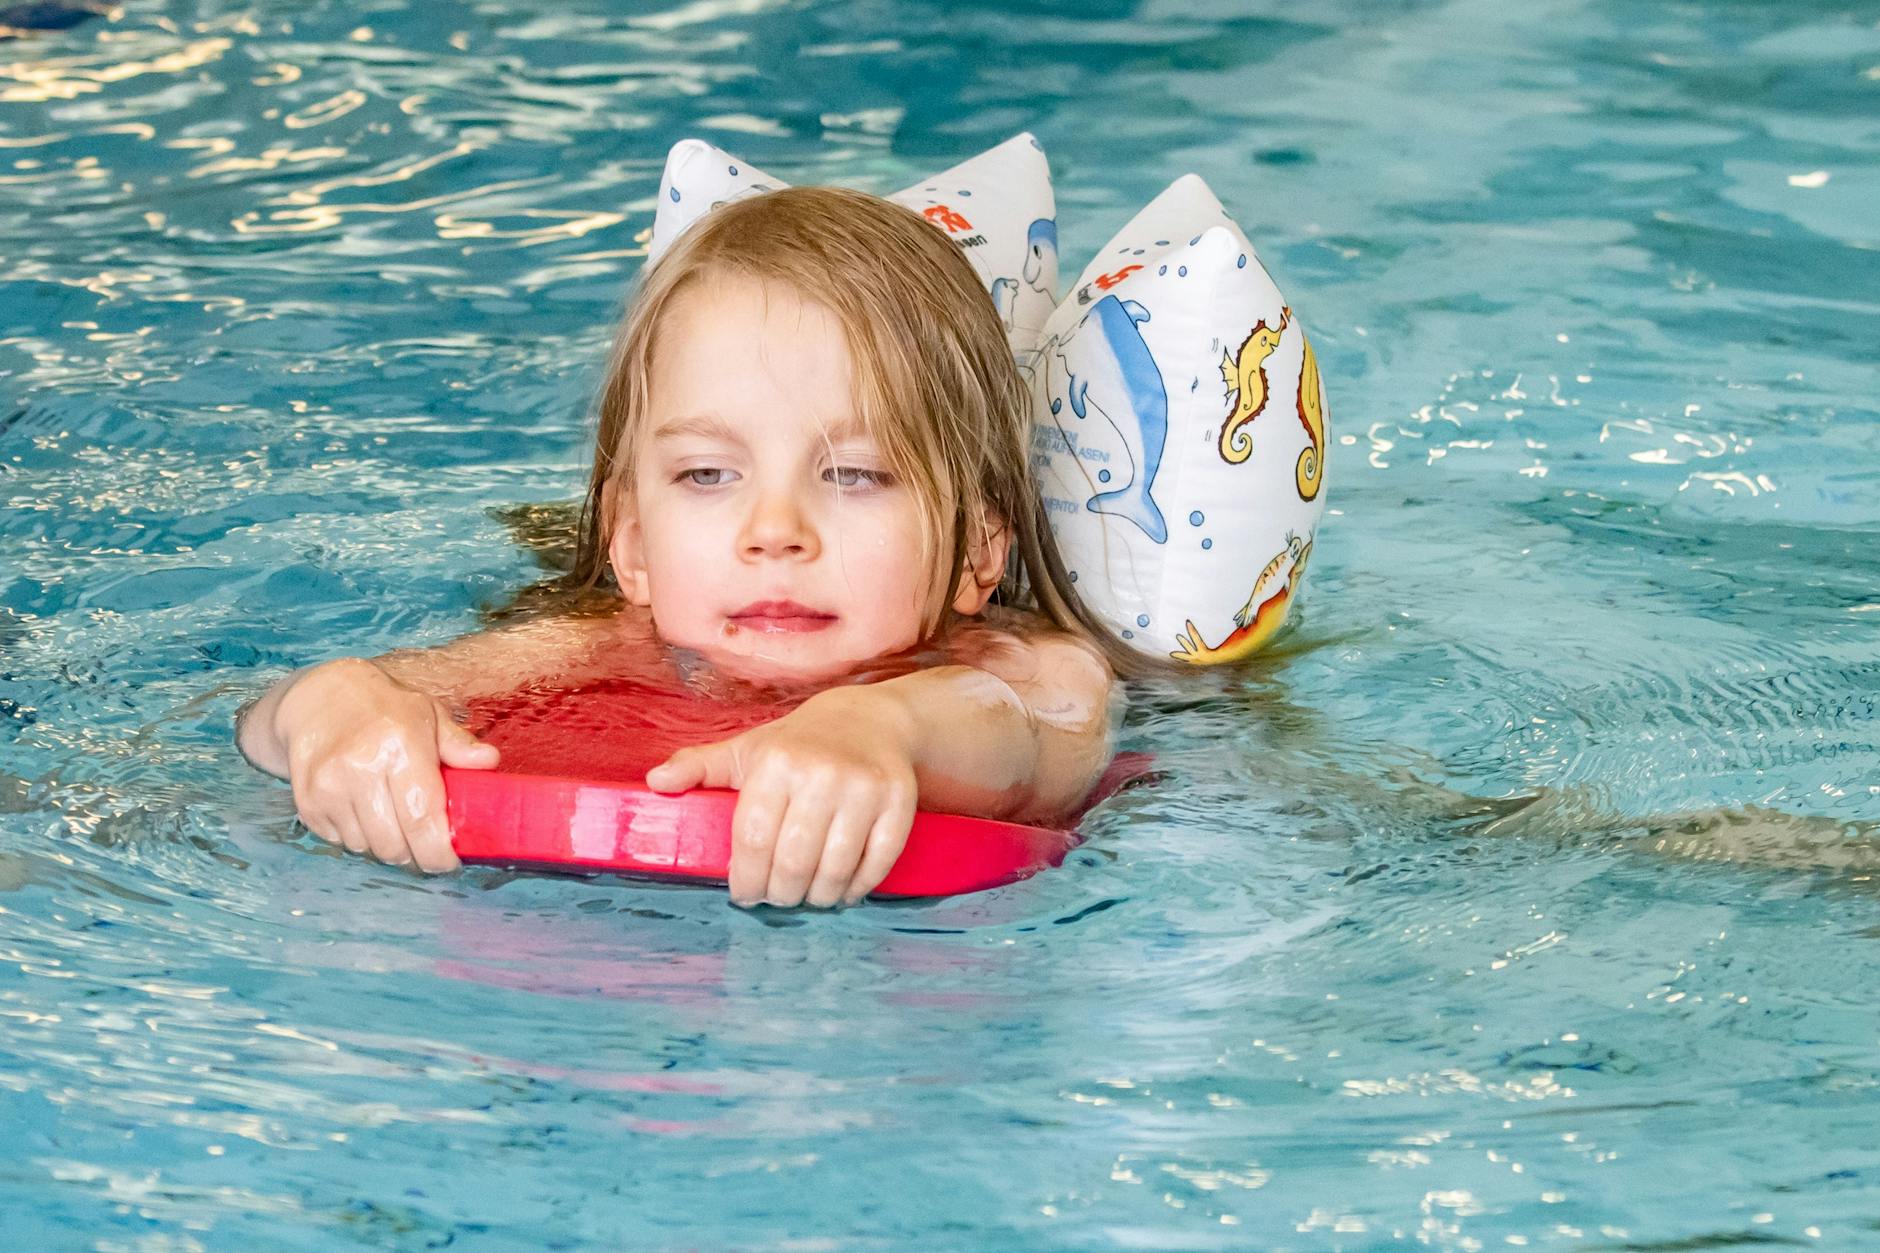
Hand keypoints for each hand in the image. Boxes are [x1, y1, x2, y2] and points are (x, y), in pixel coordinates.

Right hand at [273, 659, 498, 872]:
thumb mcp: (428, 714)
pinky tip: (365, 813)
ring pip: (366, 848)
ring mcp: (328, 786)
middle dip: (415, 855)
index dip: (438, 852)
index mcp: (401, 746)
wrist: (318, 698)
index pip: (422, 818)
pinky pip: (340, 842)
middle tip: (425, 846)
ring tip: (395, 823)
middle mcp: (361, 767)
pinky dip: (357, 838)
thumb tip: (489, 761)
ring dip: (386, 846)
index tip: (449, 862)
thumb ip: (458, 744)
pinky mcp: (307, 801)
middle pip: (394, 844)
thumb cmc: (384, 709)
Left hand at [644, 689, 917, 907]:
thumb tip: (654, 783)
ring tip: (807, 896)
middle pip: (792, 863)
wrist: (872, 720)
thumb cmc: (800, 744)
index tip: (744, 894)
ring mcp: (864, 789)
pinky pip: (877, 863)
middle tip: (777, 898)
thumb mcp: (748, 750)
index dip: (745, 879)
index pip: (753, 840)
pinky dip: (858, 887)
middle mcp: (822, 774)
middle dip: (780, 894)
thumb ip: (700, 766)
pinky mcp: (899, 802)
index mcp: (777, 762)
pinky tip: (843, 890)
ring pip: (835, 870)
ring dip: (817, 897)